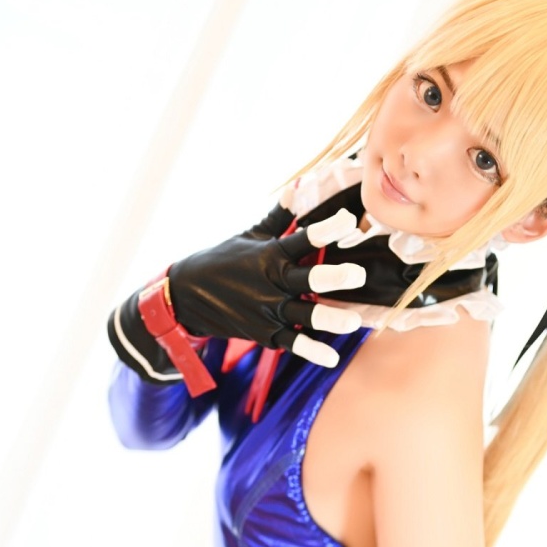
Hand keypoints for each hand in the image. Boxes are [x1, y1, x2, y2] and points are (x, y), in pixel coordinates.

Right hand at [167, 207, 365, 366]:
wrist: (188, 296)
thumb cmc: (225, 260)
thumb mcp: (251, 236)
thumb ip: (280, 217)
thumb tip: (299, 187)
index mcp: (270, 255)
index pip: (301, 240)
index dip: (325, 230)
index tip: (349, 220)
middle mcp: (271, 284)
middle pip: (307, 281)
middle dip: (333, 278)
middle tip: (357, 275)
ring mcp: (269, 312)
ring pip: (304, 316)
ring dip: (329, 320)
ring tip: (354, 322)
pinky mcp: (266, 335)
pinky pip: (293, 344)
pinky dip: (312, 352)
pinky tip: (332, 359)